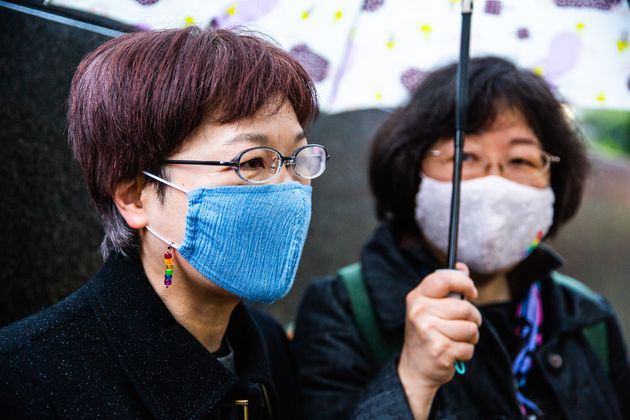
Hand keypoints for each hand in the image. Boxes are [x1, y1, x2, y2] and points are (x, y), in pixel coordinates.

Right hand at [397, 263, 481, 418]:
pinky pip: (469, 347)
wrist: (414, 369)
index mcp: (417, 297)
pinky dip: (466, 352)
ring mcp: (428, 331)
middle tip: (463, 325)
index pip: (444, 279)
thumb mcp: (430, 308)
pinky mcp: (440, 350)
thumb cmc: (427, 334)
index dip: (464, 282)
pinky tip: (452, 353)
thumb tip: (462, 267)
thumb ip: (446, 288)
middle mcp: (420, 312)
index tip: (472, 292)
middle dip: (472, 318)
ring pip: (470, 328)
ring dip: (470, 337)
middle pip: (465, 308)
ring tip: (456, 340)